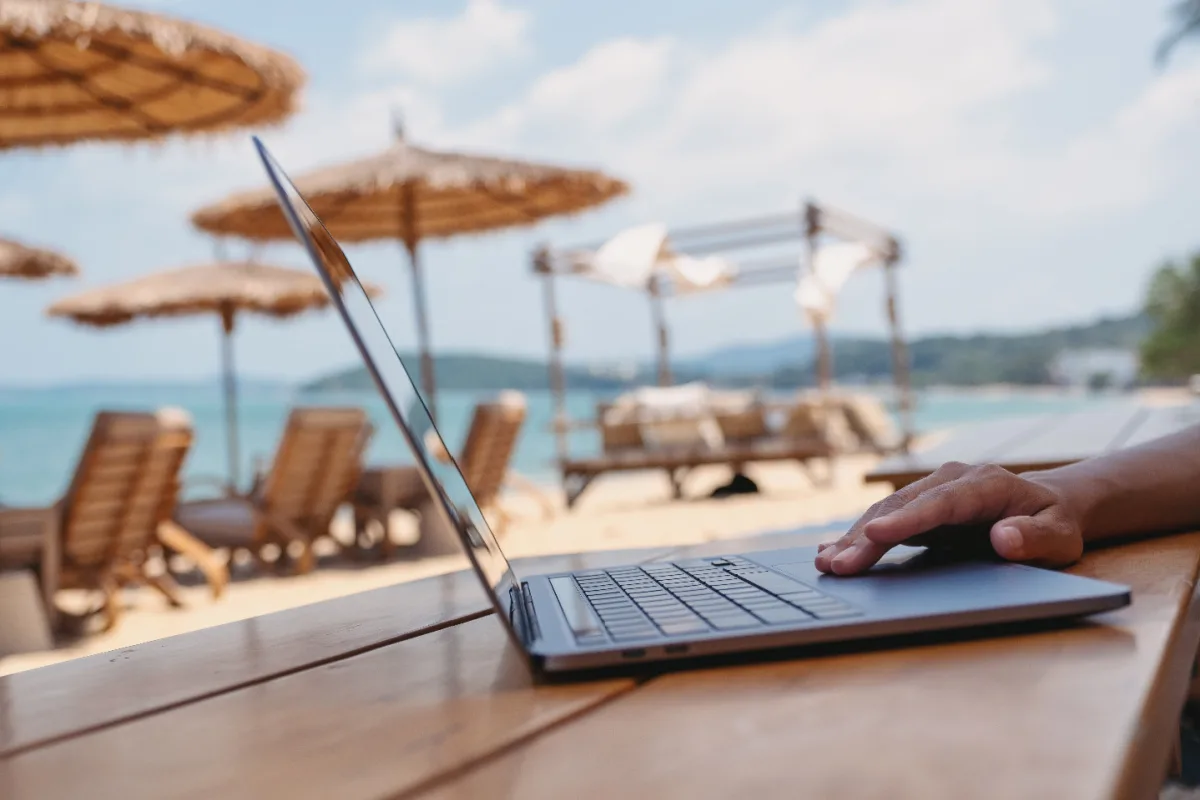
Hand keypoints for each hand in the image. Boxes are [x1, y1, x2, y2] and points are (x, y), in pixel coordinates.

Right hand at [815, 462, 1085, 574]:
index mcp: (984, 484)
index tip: (876, 535)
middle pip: (901, 508)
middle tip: (837, 565)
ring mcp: (930, 491)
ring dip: (854, 539)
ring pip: (885, 512)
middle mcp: (950, 480)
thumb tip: (1004, 538)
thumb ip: (1036, 537)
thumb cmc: (1055, 523)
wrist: (1046, 505)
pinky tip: (830, 552)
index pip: (940, 502)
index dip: (907, 519)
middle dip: (866, 537)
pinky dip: (858, 538)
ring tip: (826, 564)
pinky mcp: (918, 508)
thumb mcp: (1060, 535)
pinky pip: (884, 521)